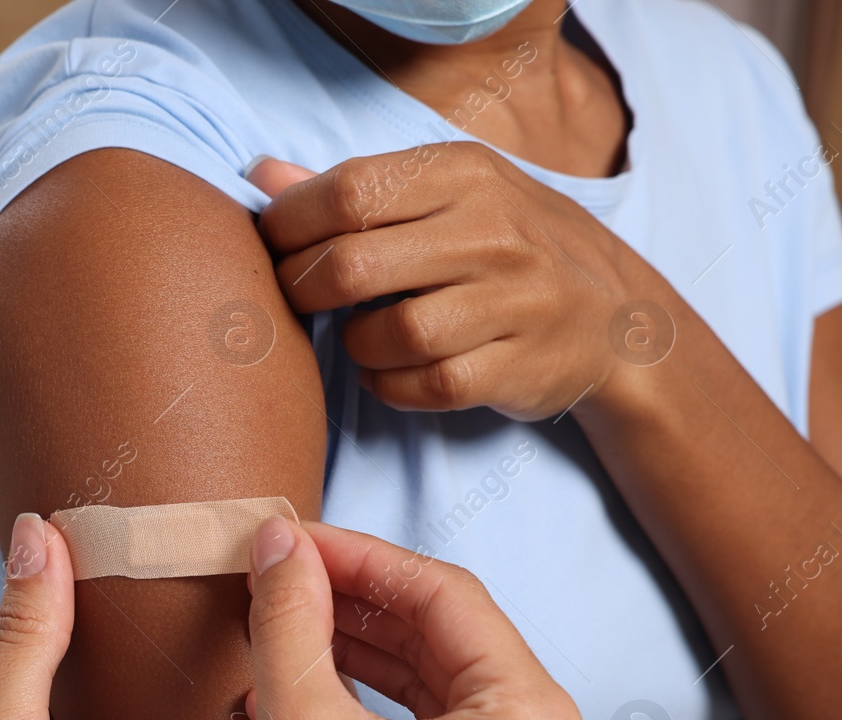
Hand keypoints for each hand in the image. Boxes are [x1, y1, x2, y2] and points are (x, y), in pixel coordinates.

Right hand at [245, 515, 596, 719]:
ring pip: (439, 678)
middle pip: (446, 633)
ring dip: (363, 644)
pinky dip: (378, 697)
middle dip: (357, 597)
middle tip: (279, 568)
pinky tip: (315, 676)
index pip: (442, 594)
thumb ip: (291, 620)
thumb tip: (278, 541)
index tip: (286, 536)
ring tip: (285, 613)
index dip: (356, 554)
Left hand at [250, 146, 661, 419]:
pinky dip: (388, 385)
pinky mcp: (518, 366)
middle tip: (297, 299)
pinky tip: (387, 372)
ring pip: (391, 333)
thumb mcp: (446, 193)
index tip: (272, 245)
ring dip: (354, 344)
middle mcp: (493, 231)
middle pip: (354, 266)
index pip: (348, 191)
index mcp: (464, 174)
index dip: (288, 225)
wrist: (617, 316)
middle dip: (303, 289)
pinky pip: (425, 386)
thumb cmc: (507, 247)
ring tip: (358, 336)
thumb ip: (353, 189)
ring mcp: (513, 301)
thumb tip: (259, 176)